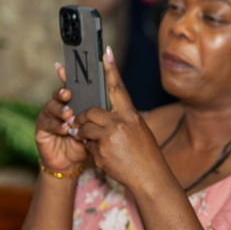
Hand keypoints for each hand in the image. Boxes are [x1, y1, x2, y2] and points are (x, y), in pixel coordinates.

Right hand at [35, 63, 89, 173]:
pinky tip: (64, 128)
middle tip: (68, 93)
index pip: (73, 87)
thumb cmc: (86, 144)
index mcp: (75, 104)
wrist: (72, 164)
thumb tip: (112, 102)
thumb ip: (99, 116)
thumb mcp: (95, 129)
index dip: (67, 76)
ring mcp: (49, 117)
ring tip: (68, 113)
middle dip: (63, 92)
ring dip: (60, 109)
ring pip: (51, 106)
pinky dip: (56, 125)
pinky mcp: (41, 129)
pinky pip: (46, 123)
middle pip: (59, 94)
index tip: (65, 67)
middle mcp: (60, 107)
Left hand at [72, 47, 167, 190]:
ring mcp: (109, 137)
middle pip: (90, 111)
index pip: (118, 87)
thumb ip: (121, 120)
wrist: (150, 178)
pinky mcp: (101, 150)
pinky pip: (87, 145)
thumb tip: (99, 117)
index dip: (111, 68)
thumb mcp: (139, 131)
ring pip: (84, 129)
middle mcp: (120, 122)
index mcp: (131, 115)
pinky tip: (105, 158)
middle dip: (82, 118)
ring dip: (85, 136)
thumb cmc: (146, 155)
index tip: (104, 51)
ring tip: (99, 145)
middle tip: (80, 124)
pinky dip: (91, 151)